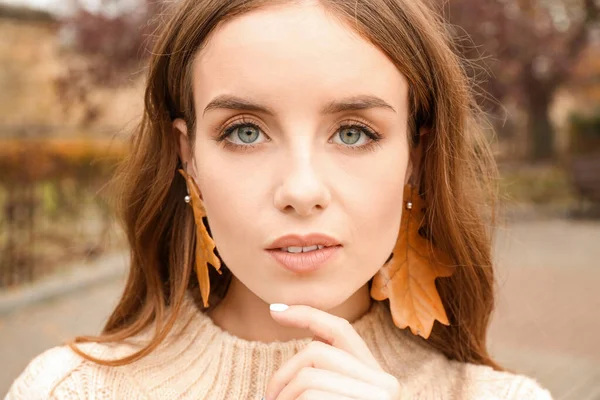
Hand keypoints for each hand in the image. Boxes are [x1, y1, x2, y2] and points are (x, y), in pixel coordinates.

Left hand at [264, 304, 401, 399]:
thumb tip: (283, 325)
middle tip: (270, 398)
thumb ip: (324, 375)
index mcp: (377, 379)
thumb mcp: (335, 396)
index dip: (307, 314)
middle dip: (283, 375)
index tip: (275, 310)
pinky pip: (310, 395)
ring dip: (285, 397)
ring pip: (307, 377)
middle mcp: (385, 384)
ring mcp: (378, 397)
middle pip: (316, 352)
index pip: (341, 330)